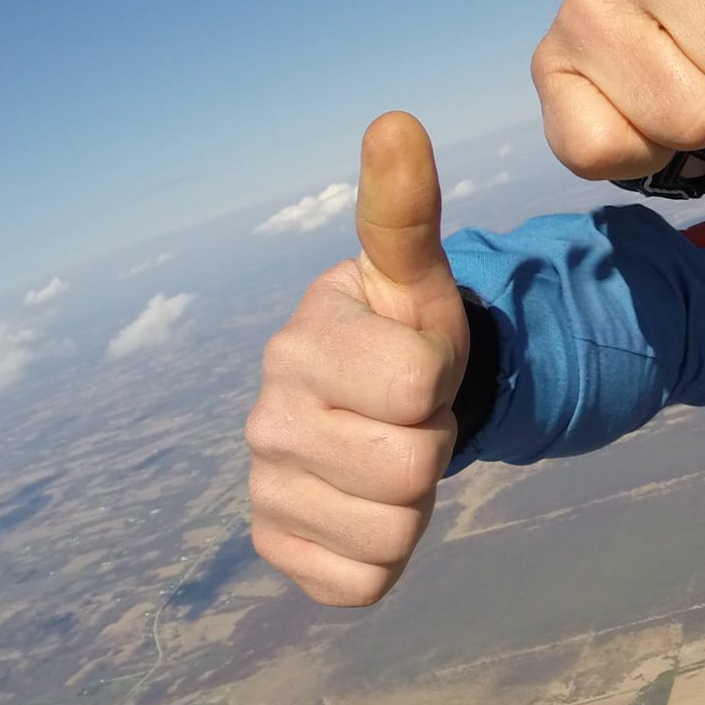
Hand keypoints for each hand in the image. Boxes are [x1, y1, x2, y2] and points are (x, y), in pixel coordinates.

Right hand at [245, 113, 469, 604]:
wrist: (385, 407)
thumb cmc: (403, 334)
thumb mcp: (414, 277)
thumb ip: (405, 210)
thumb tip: (396, 122)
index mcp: (299, 345)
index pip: (418, 382)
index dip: (441, 377)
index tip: (418, 363)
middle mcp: (264, 420)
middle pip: (411, 462)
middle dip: (432, 441)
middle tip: (411, 416)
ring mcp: (266, 489)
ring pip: (392, 528)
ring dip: (414, 499)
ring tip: (392, 455)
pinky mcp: (278, 550)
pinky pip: (361, 583)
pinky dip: (386, 556)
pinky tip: (369, 508)